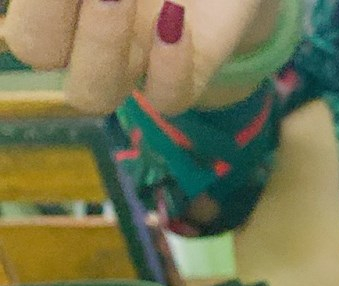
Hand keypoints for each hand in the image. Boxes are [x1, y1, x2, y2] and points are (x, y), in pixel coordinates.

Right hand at [3, 0, 277, 114]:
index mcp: (54, 0)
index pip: (25, 20)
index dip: (36, 1)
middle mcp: (84, 28)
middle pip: (38, 52)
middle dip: (50, 14)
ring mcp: (135, 56)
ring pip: (93, 92)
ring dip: (100, 44)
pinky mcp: (188, 71)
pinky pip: (169, 99)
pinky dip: (169, 67)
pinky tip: (175, 19)